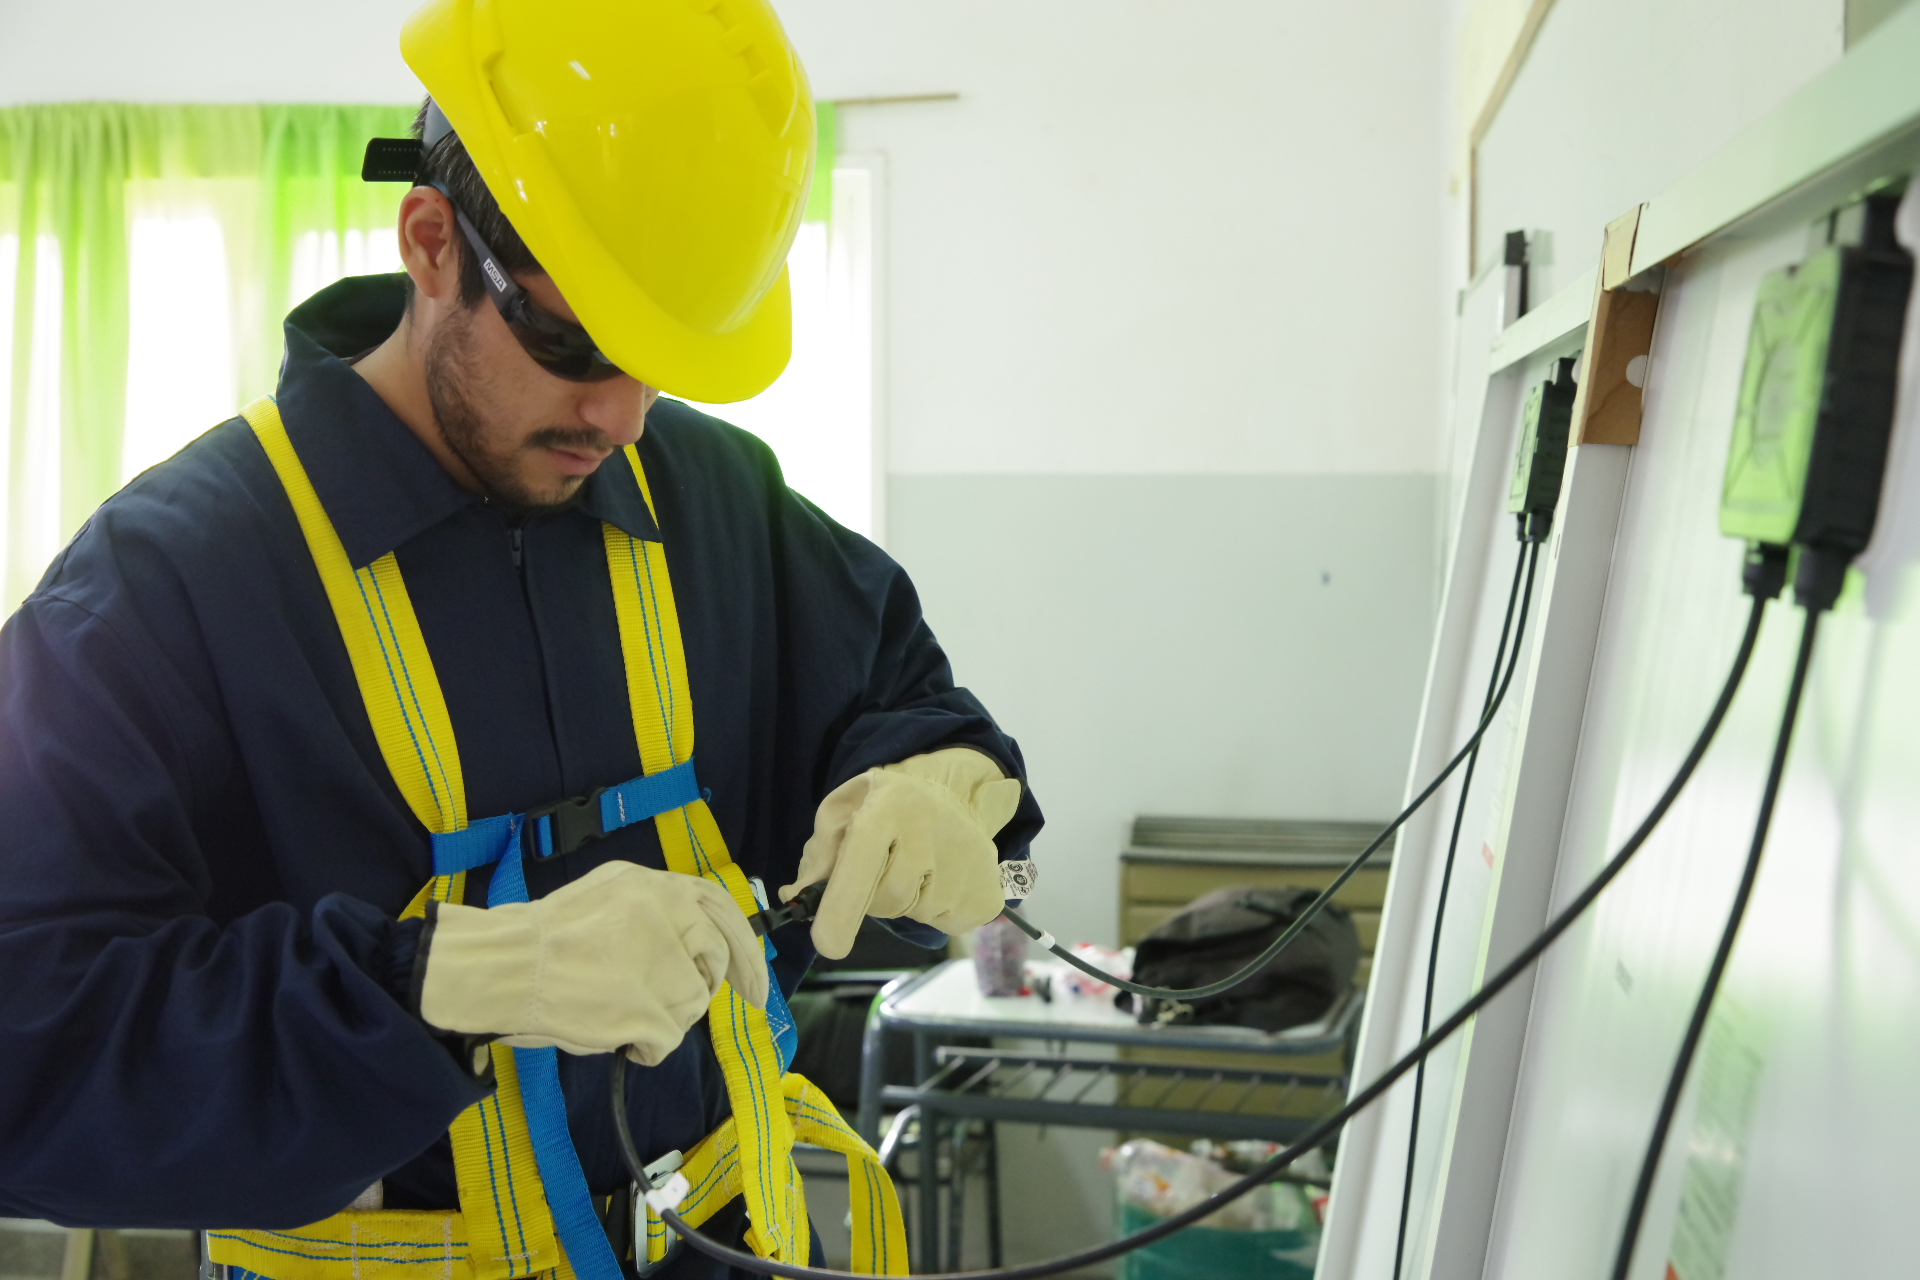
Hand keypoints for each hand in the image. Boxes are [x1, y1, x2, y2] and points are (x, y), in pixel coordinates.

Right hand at [418, 860, 767, 1065]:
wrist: (507, 965)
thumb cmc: (547, 937)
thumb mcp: (611, 895)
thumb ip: (656, 910)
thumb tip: (694, 941)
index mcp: (659, 887)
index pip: (724, 913)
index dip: (744, 952)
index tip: (753, 984)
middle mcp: (671, 916)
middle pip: (711, 964)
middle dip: (696, 989)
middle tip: (664, 1003)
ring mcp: (665, 964)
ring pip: (691, 1005)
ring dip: (662, 1018)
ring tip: (618, 1010)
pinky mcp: (652, 1010)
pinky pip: (668, 1041)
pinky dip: (645, 1048)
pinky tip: (615, 1035)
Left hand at [782, 748, 1023, 958]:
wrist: (956, 796)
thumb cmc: (887, 806)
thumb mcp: (844, 810)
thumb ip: (818, 853)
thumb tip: (796, 898)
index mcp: (888, 806)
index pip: (862, 862)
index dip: (843, 905)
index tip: (828, 945)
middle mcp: (931, 834)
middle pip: (886, 900)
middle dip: (872, 897)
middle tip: (882, 869)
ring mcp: (965, 868)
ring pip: (915, 914)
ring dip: (905, 902)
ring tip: (916, 868)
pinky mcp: (985, 897)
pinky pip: (944, 923)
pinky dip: (934, 912)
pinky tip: (939, 880)